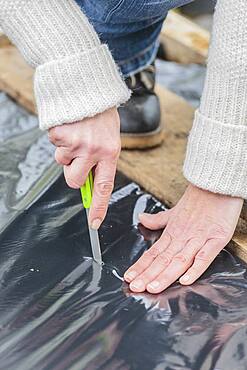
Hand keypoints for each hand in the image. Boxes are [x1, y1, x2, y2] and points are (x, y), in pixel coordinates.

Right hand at [48, 108, 120, 228]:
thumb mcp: (110, 139)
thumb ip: (101, 161)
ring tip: (77, 134)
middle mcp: (93, 150)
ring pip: (62, 162)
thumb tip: (90, 185)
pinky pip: (54, 145)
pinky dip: (59, 138)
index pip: (104, 187)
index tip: (94, 223)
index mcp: (110, 153)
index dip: (98, 207)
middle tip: (77, 158)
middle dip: (72, 174)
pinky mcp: (60, 134)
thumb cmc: (102, 115)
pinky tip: (70, 126)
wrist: (89, 86)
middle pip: (74, 181)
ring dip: (66, 152)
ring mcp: (75, 143)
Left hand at [124, 184, 242, 293]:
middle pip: (163, 260)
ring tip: (153, 288)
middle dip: (148, 275)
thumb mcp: (174, 211)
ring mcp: (199, 239)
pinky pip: (204, 256)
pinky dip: (195, 268)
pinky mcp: (216, 239)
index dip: (141, 266)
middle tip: (135, 287)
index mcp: (173, 232)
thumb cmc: (198, 200)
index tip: (129, 278)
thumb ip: (158, 219)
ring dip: (165, 275)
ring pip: (179, 260)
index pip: (153, 253)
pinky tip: (185, 280)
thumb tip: (141, 219)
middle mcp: (183, 237)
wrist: (217, 185)